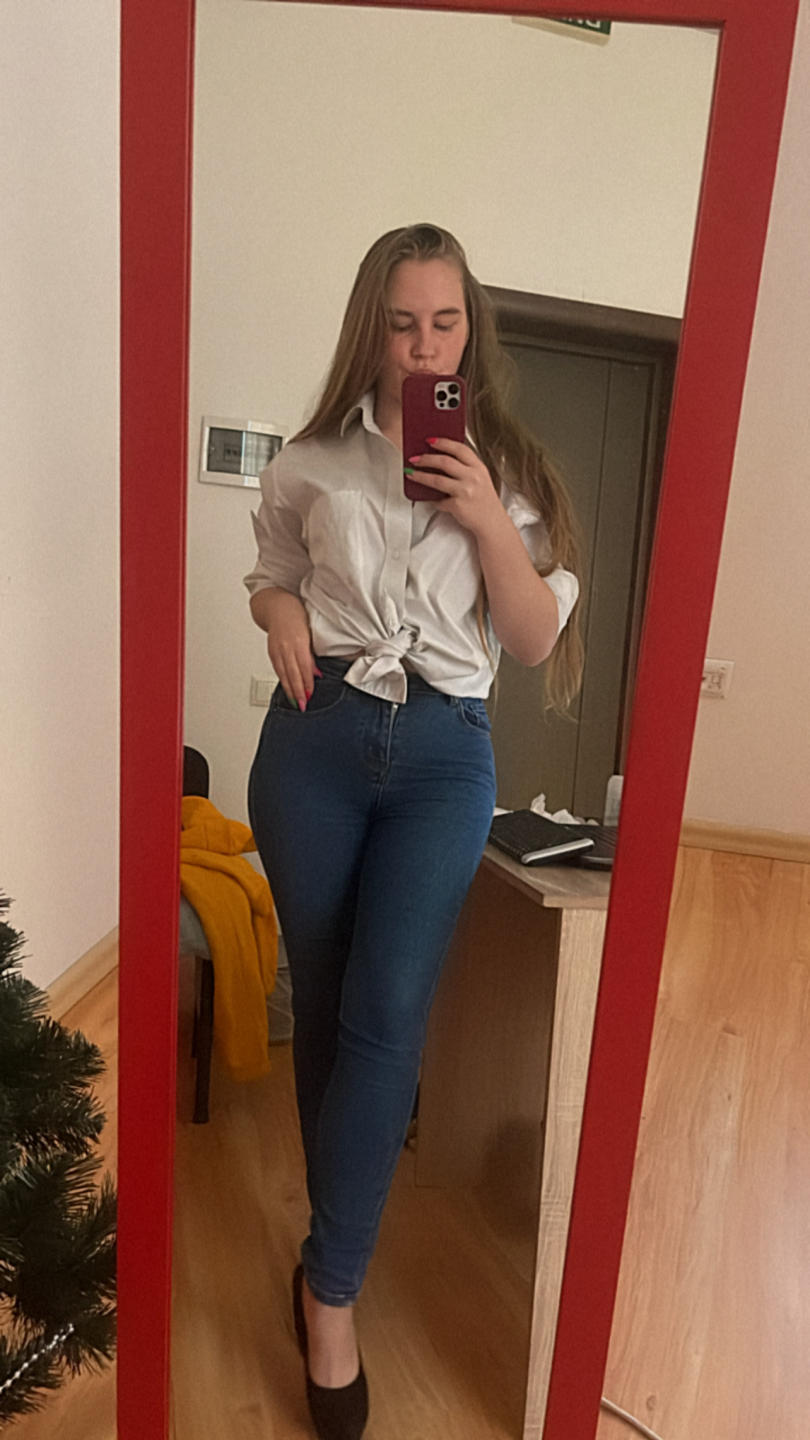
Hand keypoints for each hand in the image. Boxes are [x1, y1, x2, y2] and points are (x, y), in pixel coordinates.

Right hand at [258, 589, 320, 710]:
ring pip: (283, 674)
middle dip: (297, 691)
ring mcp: (276, 649)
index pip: (304, 667)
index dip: (307, 683)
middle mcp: (285, 647)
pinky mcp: (271, 651)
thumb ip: (311, 654)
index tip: (310, 695)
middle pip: (292, 674)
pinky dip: (283, 680)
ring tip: (294, 702)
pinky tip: (286, 688)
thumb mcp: (309, 631)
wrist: (276, 605)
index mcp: (298, 641)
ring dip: (289, 689)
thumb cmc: (295, 615)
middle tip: (302, 705)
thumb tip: (316, 673)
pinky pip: (277, 668)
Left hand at [405, 438, 503, 537]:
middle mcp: (473, 477)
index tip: (430, 441)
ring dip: (420, 476)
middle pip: (445, 461)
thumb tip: (439, 460)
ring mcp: (465, 491)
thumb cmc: (483, 500)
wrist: (492, 522)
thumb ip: (466, 468)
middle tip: (414, 459)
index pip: (460, 449)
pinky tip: (428, 498)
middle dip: (426, 458)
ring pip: (437, 479)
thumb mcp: (480, 478)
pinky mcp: (458, 505)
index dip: (443, 443)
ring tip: (411, 474)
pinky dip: (432, 500)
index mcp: (479, 467)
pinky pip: (439, 500)